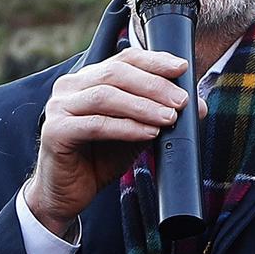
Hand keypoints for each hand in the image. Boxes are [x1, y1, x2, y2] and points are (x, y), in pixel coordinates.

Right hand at [24, 47, 207, 235]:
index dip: (154, 61)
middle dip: (154, 86)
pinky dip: (126, 127)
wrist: (67, 194)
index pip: (124, 59)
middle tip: (181, 101)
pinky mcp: (56, 132)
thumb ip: (159, 115)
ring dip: (143, 106)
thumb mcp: (135, 132)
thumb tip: (198, 106)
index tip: (182, 68)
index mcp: (87, 79)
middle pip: (116, 74)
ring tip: (170, 118)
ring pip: (107, 96)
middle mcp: (70, 87)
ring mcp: (59, 108)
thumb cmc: (98, 159)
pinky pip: (96, 124)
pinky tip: (148, 133)